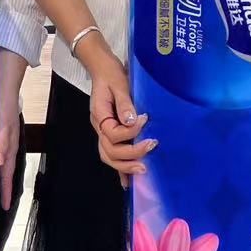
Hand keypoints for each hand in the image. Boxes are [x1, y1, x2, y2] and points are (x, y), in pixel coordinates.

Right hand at [0, 50, 25, 211]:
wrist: (7, 53)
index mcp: (0, 125)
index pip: (1, 156)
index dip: (0, 178)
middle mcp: (5, 124)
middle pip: (7, 159)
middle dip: (3, 183)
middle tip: (2, 206)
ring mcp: (5, 116)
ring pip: (6, 147)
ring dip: (3, 169)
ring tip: (0, 192)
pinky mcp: (3, 106)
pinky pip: (1, 127)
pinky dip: (0, 144)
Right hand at [85, 48, 153, 188]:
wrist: (103, 68)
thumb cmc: (111, 74)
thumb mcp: (118, 83)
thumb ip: (124, 103)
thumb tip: (132, 121)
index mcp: (100, 115)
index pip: (112, 133)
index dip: (130, 131)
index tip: (145, 120)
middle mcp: (99, 127)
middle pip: (109, 150)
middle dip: (130, 154)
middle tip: (151, 147)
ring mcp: (102, 132)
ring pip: (109, 156)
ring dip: (125, 165)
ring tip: (144, 169)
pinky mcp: (109, 133)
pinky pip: (112, 155)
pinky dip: (120, 169)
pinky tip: (128, 182)